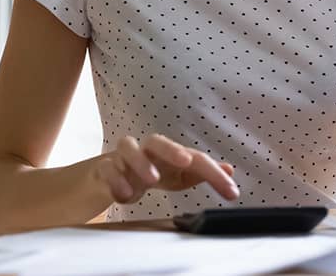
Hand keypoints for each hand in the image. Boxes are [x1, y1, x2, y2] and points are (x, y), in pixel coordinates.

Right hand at [90, 133, 239, 205]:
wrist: (113, 175)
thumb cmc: (153, 171)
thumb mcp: (180, 175)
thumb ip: (202, 173)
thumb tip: (230, 170)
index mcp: (169, 152)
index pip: (195, 158)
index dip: (213, 173)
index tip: (231, 190)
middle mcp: (147, 150)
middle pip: (157, 140)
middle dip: (172, 149)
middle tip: (185, 162)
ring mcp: (124, 158)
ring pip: (127, 148)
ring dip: (140, 162)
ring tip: (151, 180)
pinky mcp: (105, 168)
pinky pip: (107, 169)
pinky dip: (116, 179)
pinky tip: (125, 194)